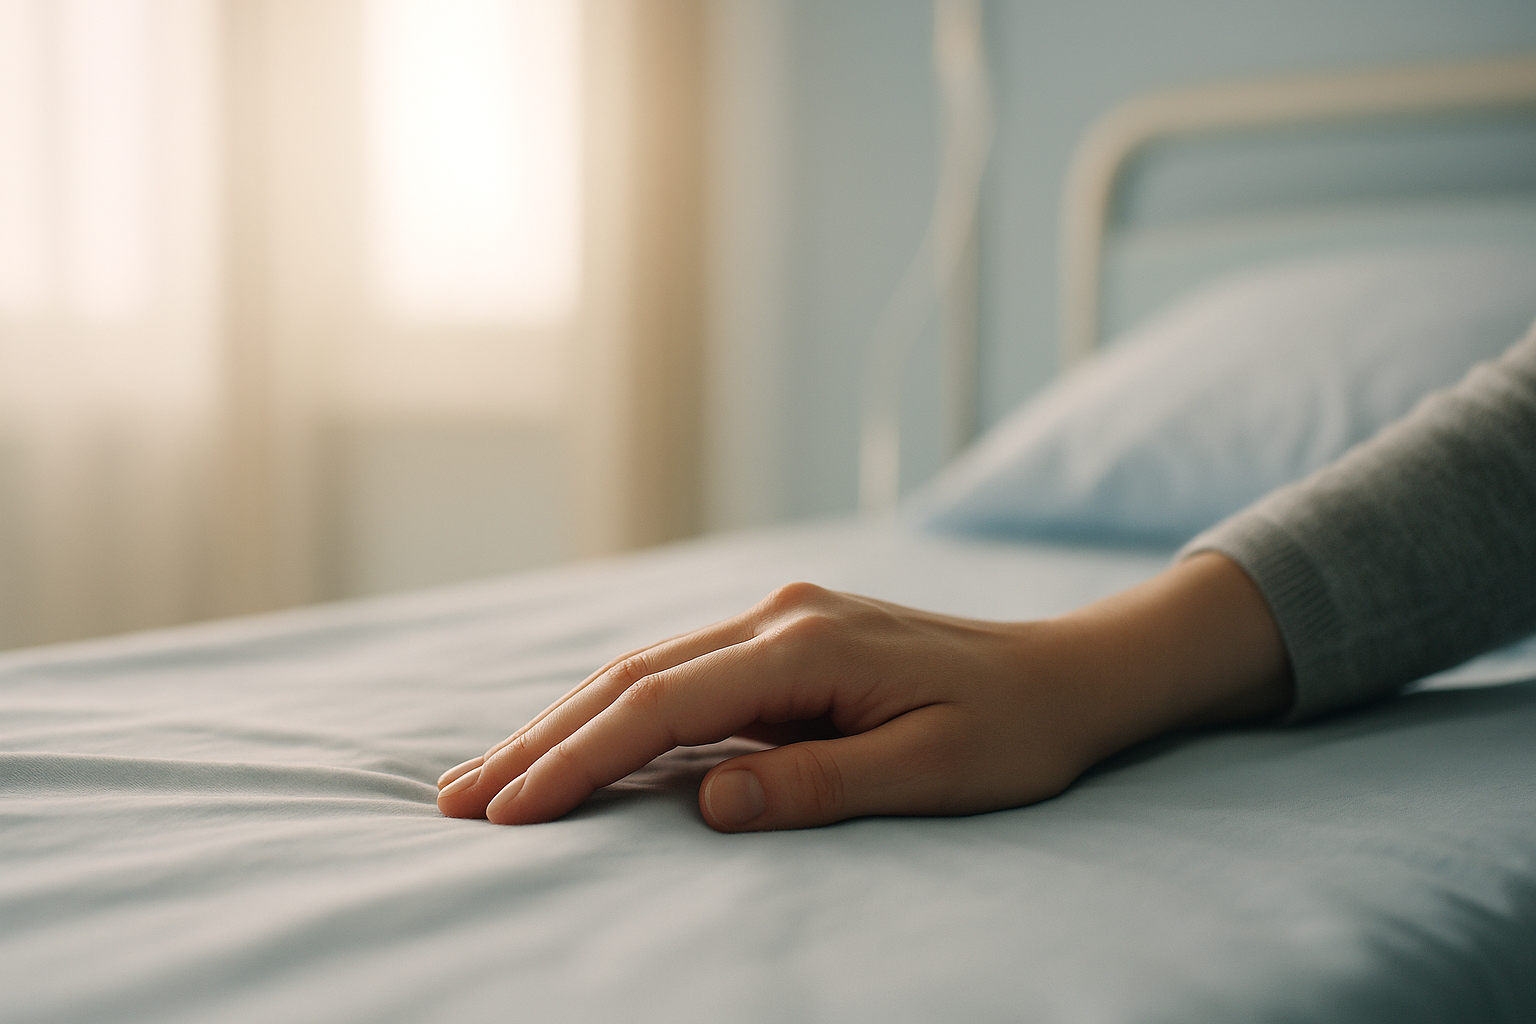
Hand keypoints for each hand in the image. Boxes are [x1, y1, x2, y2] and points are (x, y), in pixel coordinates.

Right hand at [436, 553, 1291, 831]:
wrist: (1071, 673)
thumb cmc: (1016, 730)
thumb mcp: (934, 769)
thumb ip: (821, 782)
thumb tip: (708, 802)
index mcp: (808, 644)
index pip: (662, 705)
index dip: (576, 758)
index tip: (506, 812)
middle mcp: (778, 616)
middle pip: (631, 676)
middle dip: (541, 740)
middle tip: (456, 800)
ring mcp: (779, 620)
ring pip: (645, 670)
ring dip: (565, 723)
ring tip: (491, 777)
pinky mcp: (785, 639)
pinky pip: (681, 676)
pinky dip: (618, 713)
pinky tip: (578, 744)